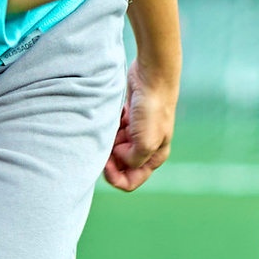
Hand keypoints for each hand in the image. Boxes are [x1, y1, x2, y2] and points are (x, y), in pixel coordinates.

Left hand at [102, 72, 175, 191]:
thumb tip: (119, 158)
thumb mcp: (146, 142)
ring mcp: (136, 133)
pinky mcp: (128, 119)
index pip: (130, 182)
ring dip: (108, 141)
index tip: (105, 164)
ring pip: (114, 148)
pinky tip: (114, 116)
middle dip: (109, 158)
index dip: (115, 177)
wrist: (152, 76)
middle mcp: (146, 147)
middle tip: (104, 143)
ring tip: (111, 126)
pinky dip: (109, 127)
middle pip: (120, 165)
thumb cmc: (152, 109)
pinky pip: (112, 131)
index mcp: (154, 157)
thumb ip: (132, 160)